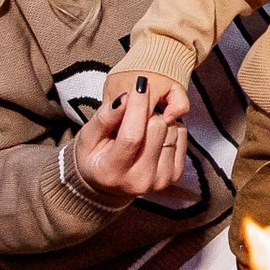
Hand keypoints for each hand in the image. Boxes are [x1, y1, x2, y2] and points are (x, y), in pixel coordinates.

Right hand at [73, 76, 188, 197]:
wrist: (106, 185)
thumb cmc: (94, 156)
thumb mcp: (88, 137)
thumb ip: (105, 117)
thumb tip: (127, 97)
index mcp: (112, 172)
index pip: (132, 136)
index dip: (137, 106)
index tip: (140, 84)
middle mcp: (139, 180)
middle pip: (157, 128)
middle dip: (146, 112)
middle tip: (132, 115)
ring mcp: (159, 180)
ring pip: (171, 129)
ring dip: (157, 120)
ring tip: (141, 129)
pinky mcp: (174, 176)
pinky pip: (181, 135)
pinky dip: (170, 129)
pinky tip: (153, 136)